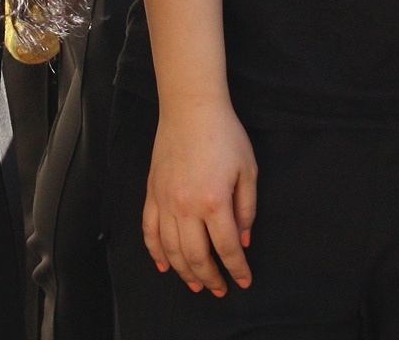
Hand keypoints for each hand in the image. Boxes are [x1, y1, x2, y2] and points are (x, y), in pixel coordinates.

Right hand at [141, 99, 257, 296]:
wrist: (191, 109)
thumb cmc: (225, 135)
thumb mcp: (248, 171)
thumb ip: (246, 209)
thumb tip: (243, 241)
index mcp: (214, 202)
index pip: (226, 248)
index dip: (237, 269)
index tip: (244, 281)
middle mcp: (186, 207)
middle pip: (196, 256)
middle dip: (210, 278)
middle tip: (220, 290)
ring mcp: (165, 201)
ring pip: (171, 250)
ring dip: (184, 272)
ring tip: (196, 285)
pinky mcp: (152, 194)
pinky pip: (150, 231)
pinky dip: (156, 253)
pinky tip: (164, 266)